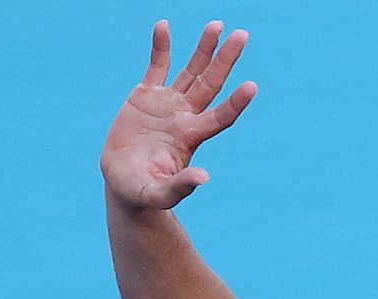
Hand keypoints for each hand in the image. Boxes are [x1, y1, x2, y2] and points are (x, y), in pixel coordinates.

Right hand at [101, 20, 256, 209]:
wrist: (125, 183)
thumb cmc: (144, 193)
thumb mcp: (160, 194)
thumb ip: (180, 187)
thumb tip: (204, 178)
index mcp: (191, 138)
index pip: (220, 117)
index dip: (235, 103)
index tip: (252, 86)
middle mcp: (185, 117)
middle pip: (211, 84)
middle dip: (226, 60)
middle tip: (243, 35)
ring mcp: (167, 104)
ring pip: (191, 71)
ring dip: (204, 49)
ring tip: (218, 25)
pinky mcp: (146, 96)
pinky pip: (157, 66)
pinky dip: (160, 47)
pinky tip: (164, 26)